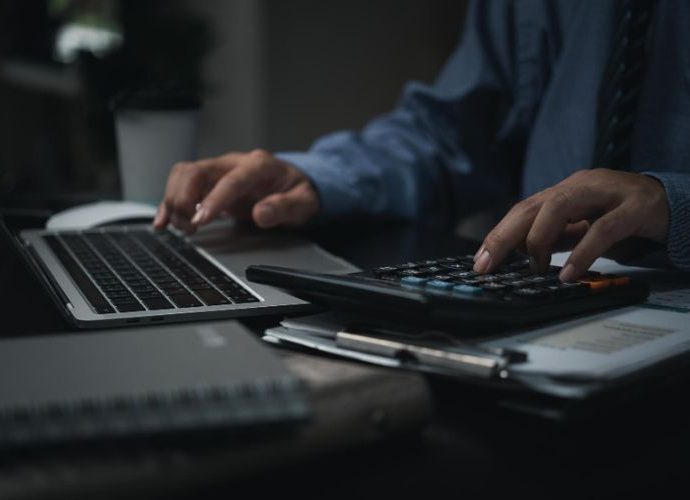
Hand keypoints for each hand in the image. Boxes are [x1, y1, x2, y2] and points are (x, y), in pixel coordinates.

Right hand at [153, 149, 319, 232]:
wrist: (296, 184)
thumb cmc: (299, 192)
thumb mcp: (303, 203)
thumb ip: (285, 207)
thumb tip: (262, 214)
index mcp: (259, 166)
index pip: (231, 179)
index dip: (214, 199)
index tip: (201, 219)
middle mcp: (234, 163)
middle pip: (197, 171)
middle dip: (185, 199)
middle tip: (190, 227)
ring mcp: (219, 171)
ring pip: (183, 176)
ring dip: (175, 201)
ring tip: (184, 228)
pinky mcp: (210, 183)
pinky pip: (182, 186)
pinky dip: (170, 203)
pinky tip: (163, 221)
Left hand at [472, 169, 669, 281]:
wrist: (674, 204)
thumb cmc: (623, 215)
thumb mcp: (583, 228)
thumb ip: (556, 238)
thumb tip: (519, 257)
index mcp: (565, 190)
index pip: (522, 209)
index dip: (498, 234)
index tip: (480, 260)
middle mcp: (581, 185)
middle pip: (531, 206)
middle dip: (504, 237)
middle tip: (488, 265)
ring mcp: (608, 193)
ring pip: (559, 207)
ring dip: (538, 240)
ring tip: (533, 268)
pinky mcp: (635, 208)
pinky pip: (603, 229)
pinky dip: (582, 253)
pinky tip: (568, 274)